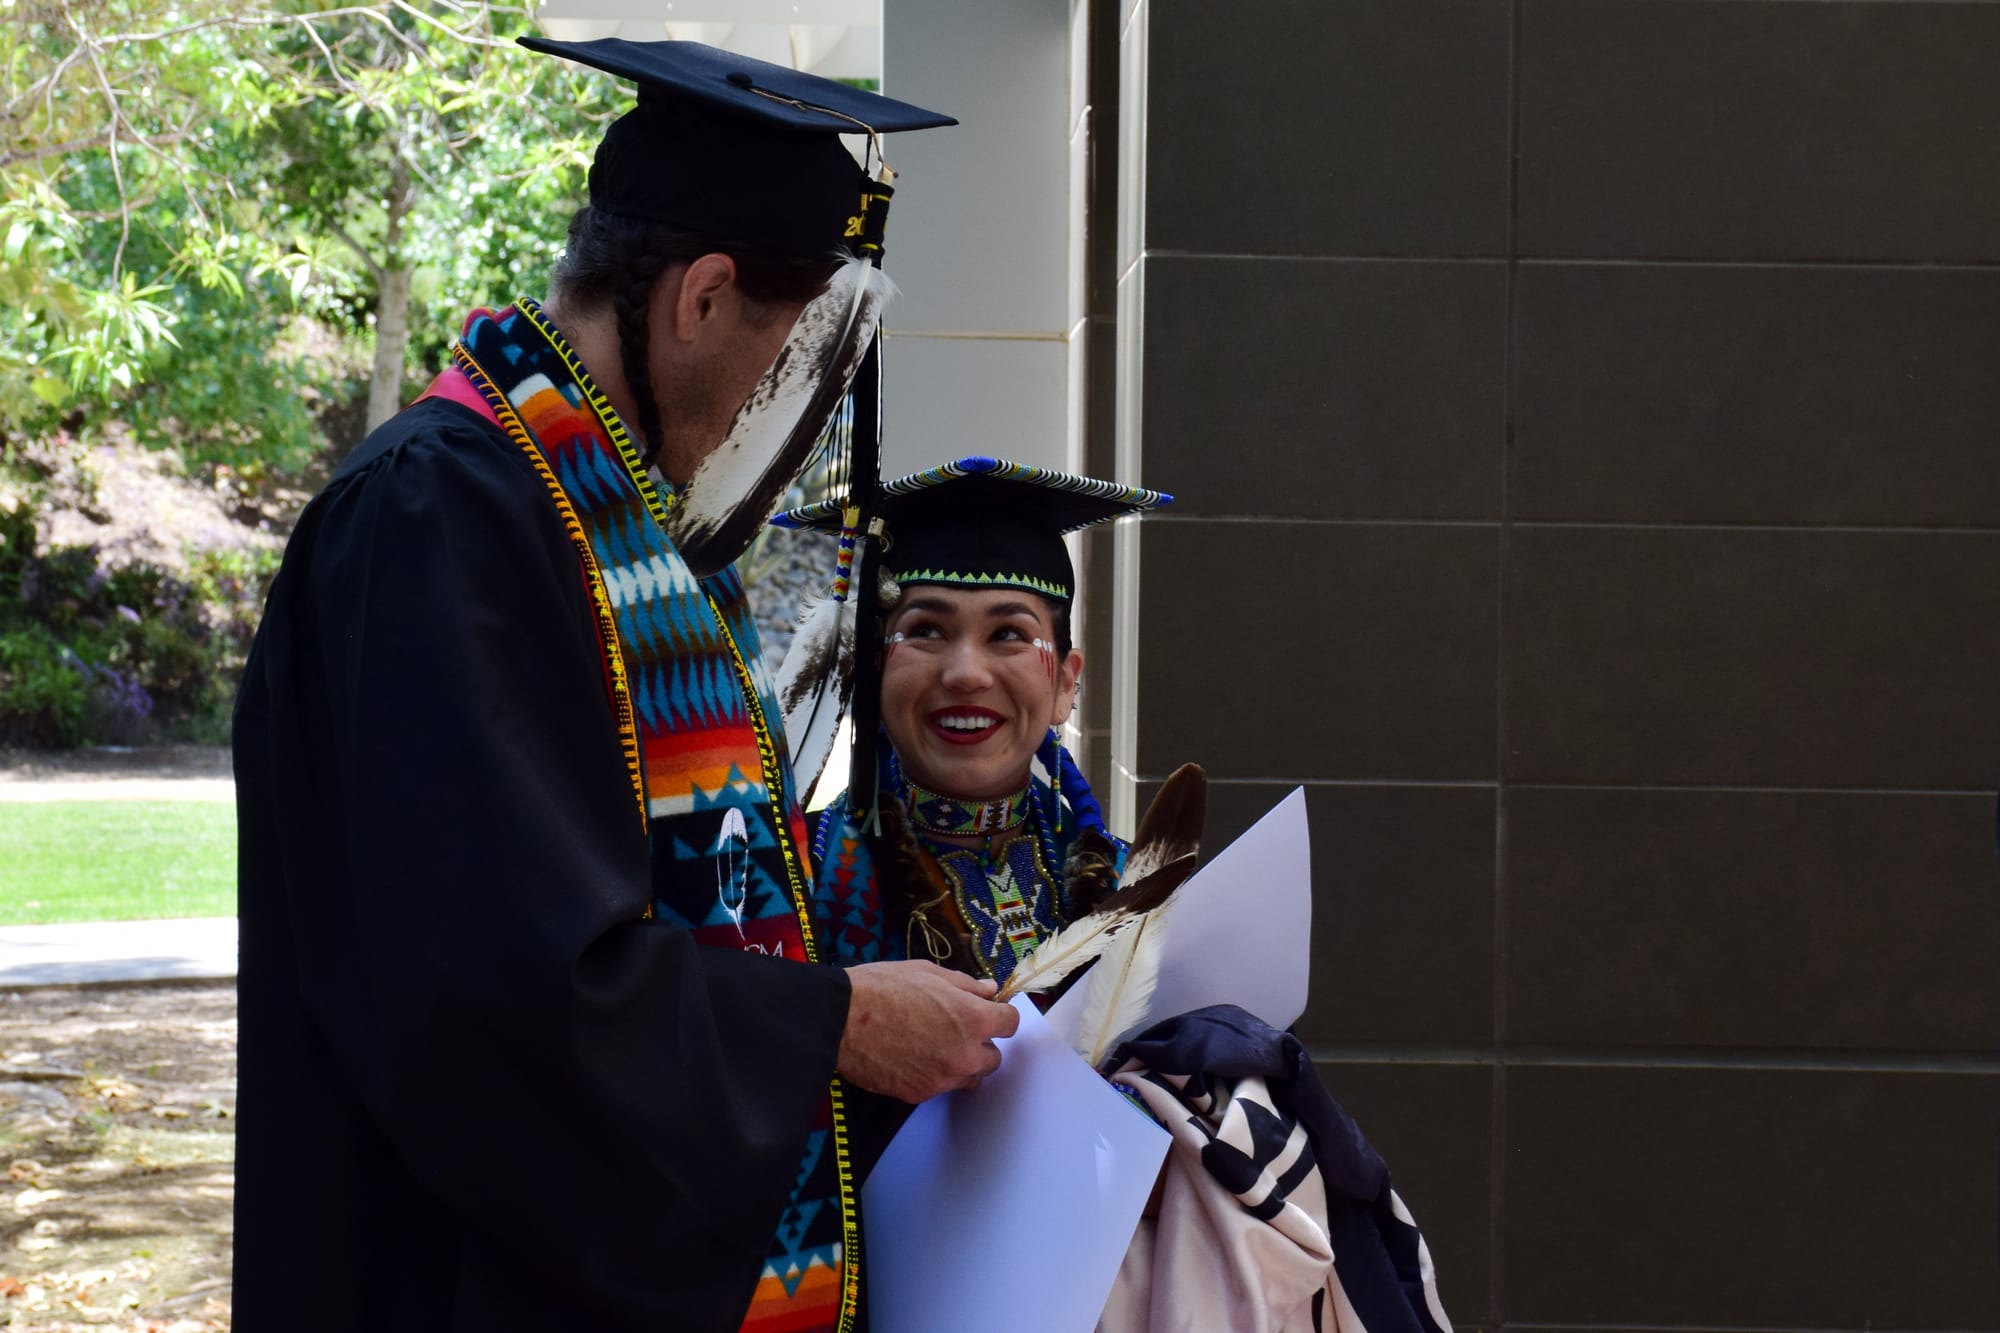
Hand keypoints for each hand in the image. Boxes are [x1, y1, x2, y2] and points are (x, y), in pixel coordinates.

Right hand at [836, 960, 1020, 1102]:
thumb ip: (966, 985)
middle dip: (980, 1043)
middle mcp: (965, 1054)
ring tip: (934, 1046)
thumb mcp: (928, 972)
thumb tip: (989, 990)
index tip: (987, 1012)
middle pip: (994, 1057)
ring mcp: (943, 1078)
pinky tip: (913, 1058)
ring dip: (961, 1063)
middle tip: (955, 1029)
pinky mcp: (920, 1094)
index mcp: (973, 1018)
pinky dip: (934, 1075)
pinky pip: (940, 1087)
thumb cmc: (882, 987)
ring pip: (970, 1077)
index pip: (1010, 1023)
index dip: (999, 1015)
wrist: (840, 1019)